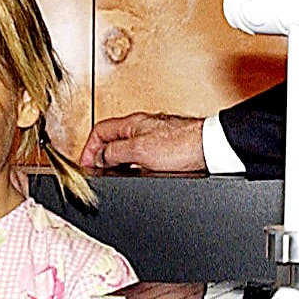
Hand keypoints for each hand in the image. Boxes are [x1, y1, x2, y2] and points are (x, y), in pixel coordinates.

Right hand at [82, 111, 208, 172]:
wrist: (211, 148)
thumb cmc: (182, 145)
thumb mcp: (139, 152)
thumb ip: (115, 152)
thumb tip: (99, 157)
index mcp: (132, 123)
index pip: (100, 131)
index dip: (89, 148)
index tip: (86, 165)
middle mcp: (143, 127)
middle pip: (113, 140)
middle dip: (102, 156)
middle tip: (98, 172)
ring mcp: (155, 137)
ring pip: (128, 149)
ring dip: (119, 162)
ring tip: (115, 175)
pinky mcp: (167, 147)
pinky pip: (142, 156)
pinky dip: (135, 165)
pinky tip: (139, 174)